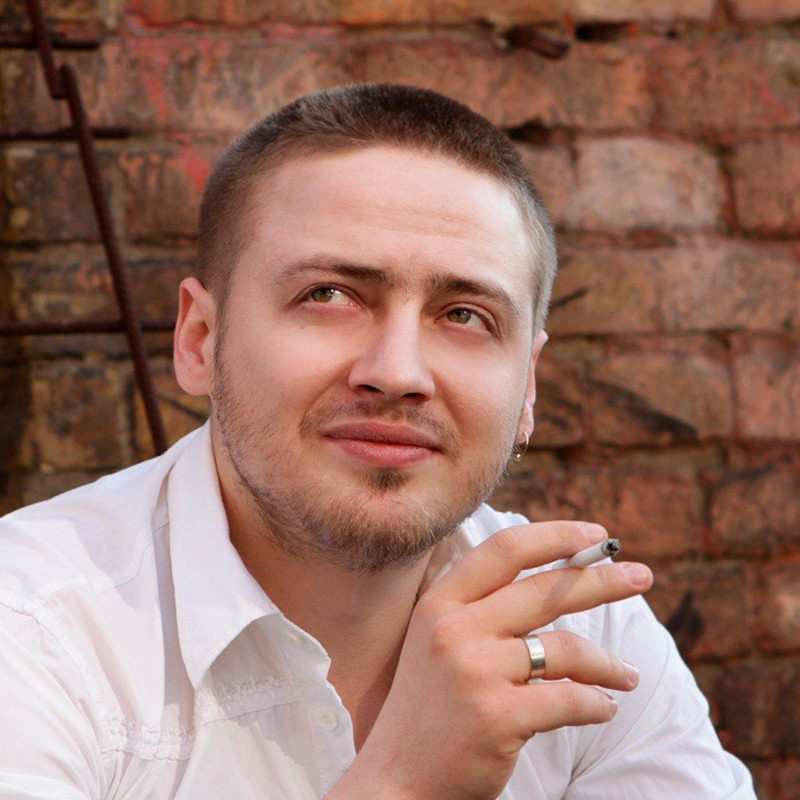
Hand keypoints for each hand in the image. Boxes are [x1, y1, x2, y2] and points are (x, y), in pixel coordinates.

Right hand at [327, 521, 652, 799]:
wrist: (398, 777)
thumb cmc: (430, 704)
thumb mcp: (437, 639)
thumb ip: (480, 606)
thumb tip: (551, 576)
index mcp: (441, 602)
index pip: (505, 549)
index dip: (555, 536)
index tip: (595, 536)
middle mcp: (455, 628)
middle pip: (545, 589)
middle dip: (601, 579)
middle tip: (642, 576)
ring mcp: (476, 670)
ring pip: (566, 648)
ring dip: (608, 663)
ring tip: (626, 675)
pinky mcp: (498, 716)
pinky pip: (570, 699)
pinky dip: (597, 703)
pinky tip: (605, 707)